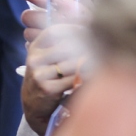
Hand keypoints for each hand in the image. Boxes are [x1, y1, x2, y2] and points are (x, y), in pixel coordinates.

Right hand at [21, 17, 88, 131]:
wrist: (35, 107)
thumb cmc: (48, 80)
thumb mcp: (48, 60)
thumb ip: (62, 45)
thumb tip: (90, 27)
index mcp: (35, 48)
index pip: (54, 32)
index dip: (73, 29)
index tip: (90, 31)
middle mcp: (34, 59)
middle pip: (67, 47)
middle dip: (86, 50)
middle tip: (101, 52)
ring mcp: (39, 74)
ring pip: (73, 64)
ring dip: (89, 66)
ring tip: (98, 67)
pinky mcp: (47, 89)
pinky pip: (74, 80)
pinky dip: (85, 79)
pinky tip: (91, 81)